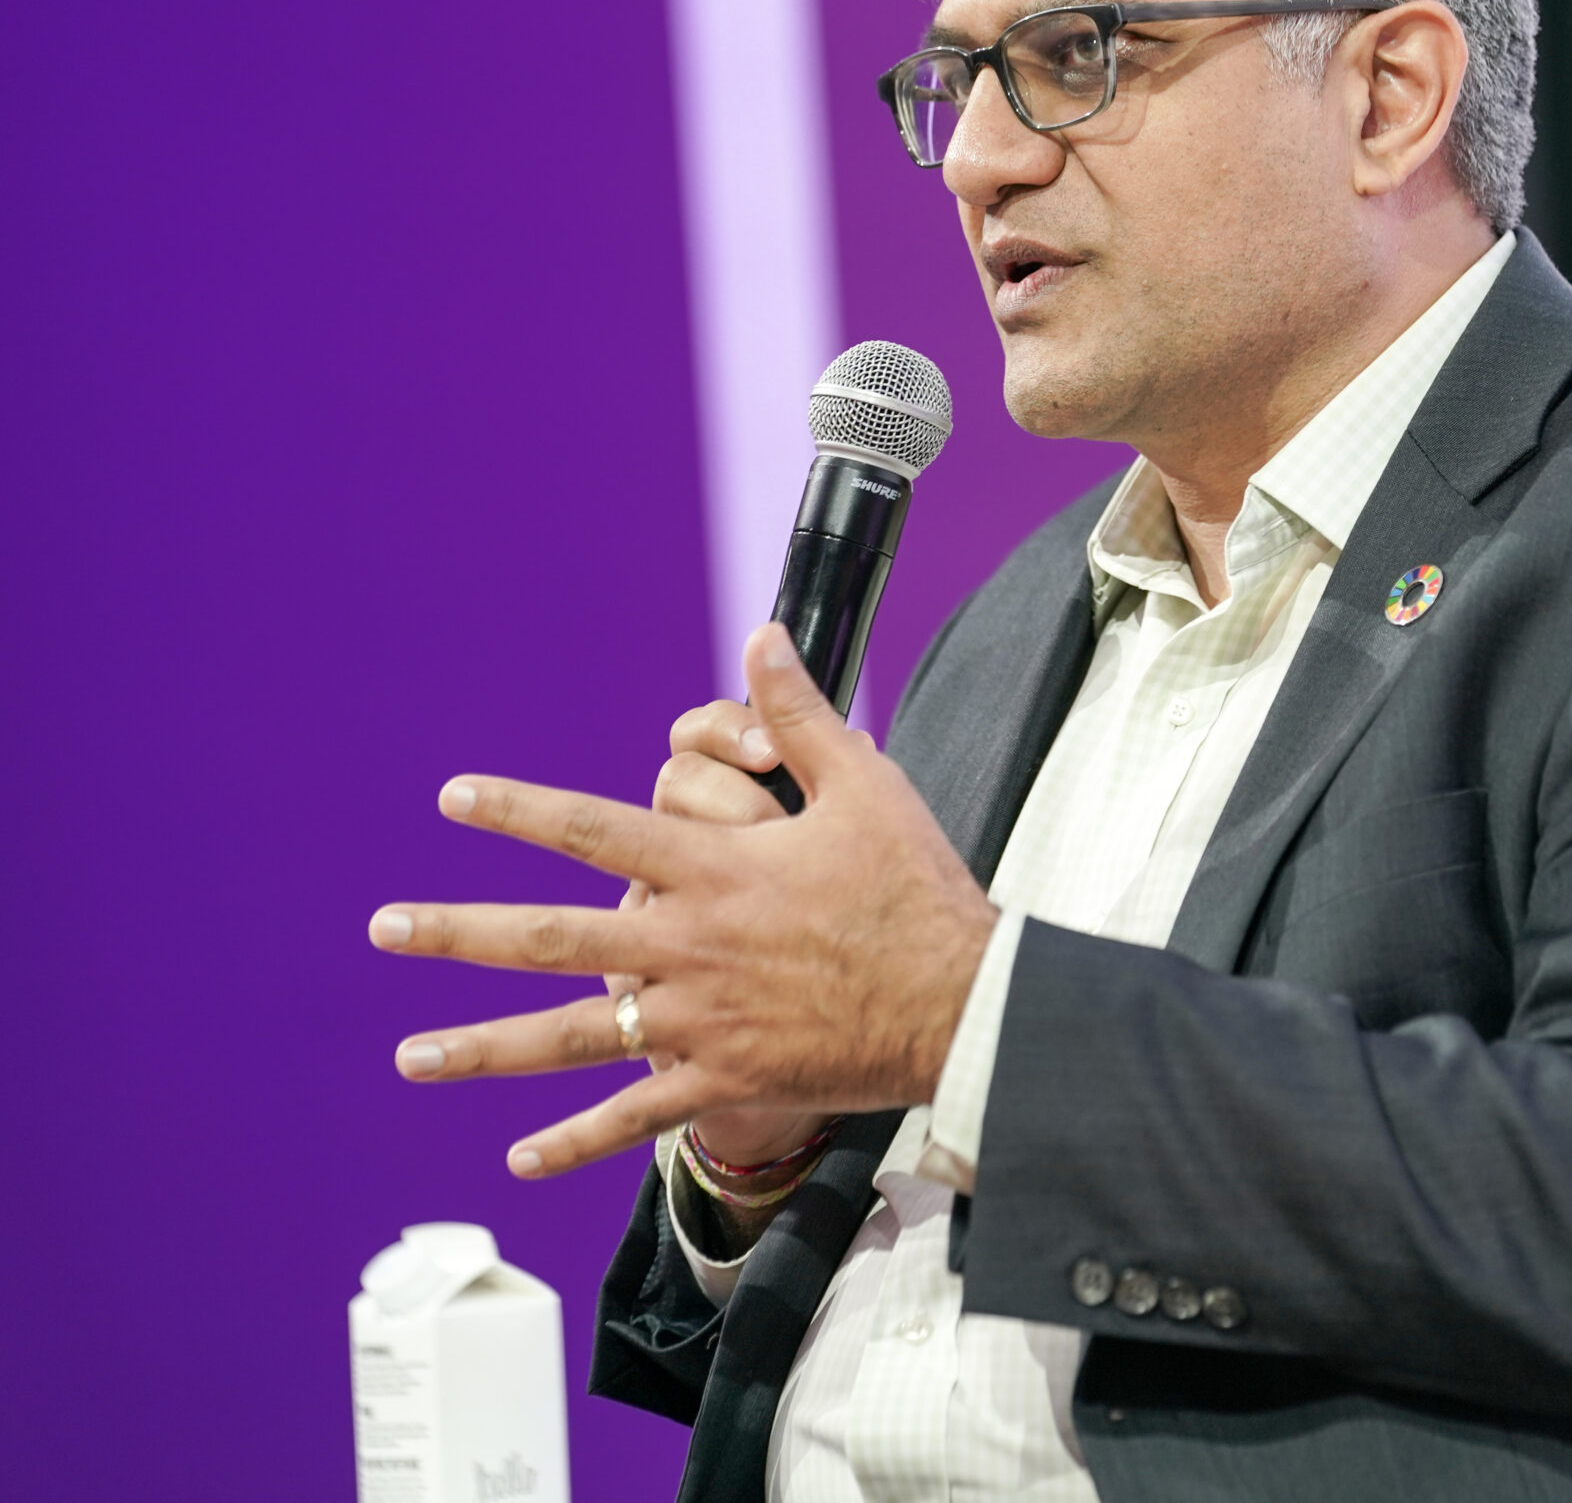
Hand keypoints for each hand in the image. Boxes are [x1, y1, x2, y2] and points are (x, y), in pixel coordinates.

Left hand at [374, 623, 997, 1178]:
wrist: (960, 1002)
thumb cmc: (916, 890)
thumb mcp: (865, 785)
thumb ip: (801, 715)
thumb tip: (760, 637)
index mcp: (713, 872)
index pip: (593, 832)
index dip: (518, 810)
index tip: (453, 798)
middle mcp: (688, 948)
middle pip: (550, 940)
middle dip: (458, 933)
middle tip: (384, 928)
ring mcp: (700, 1023)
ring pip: (569, 1039)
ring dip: (481, 1047)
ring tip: (408, 1054)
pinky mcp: (727, 1081)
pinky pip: (635, 1119)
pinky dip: (574, 1142)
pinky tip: (517, 1160)